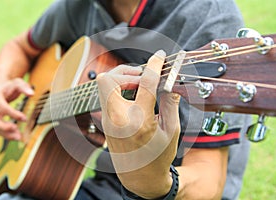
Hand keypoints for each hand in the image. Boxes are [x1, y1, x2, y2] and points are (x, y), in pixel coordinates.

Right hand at [0, 78, 33, 139]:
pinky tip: (15, 136)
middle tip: (17, 131)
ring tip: (18, 137)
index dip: (14, 114)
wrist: (1, 87)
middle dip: (4, 128)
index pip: (2, 108)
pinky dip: (5, 134)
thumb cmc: (10, 86)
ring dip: (5, 134)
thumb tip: (31, 94)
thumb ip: (24, 87)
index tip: (25, 119)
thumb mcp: (18, 82)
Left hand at [97, 50, 179, 197]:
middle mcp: (118, 119)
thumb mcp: (171, 131)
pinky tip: (133, 94)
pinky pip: (106, 95)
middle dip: (126, 71)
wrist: (138, 177)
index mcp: (139, 121)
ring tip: (139, 84)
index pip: (144, 84)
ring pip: (103, 85)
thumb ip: (171, 103)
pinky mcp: (105, 121)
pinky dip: (118, 88)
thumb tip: (171, 81)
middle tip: (143, 76)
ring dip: (121, 78)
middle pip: (107, 79)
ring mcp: (108, 120)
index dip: (153, 66)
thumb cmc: (157, 157)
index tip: (159, 56)